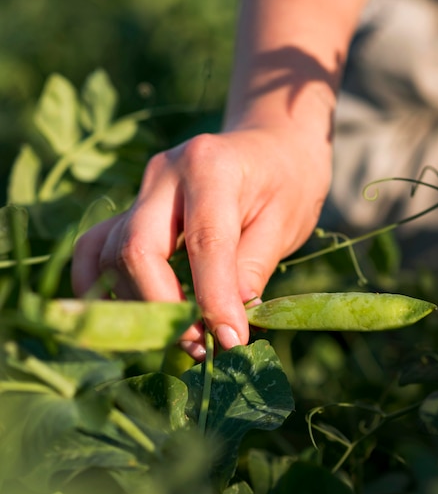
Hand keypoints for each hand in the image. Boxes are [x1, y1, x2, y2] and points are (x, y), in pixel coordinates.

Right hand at [71, 126, 331, 358]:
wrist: (269, 148)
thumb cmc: (285, 183)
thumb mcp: (284, 224)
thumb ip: (251, 269)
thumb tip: (224, 326)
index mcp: (212, 167)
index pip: (204, 242)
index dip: (213, 299)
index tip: (231, 341)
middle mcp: (164, 173)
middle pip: (137, 249)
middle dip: (164, 309)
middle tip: (201, 346)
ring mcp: (141, 189)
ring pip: (110, 255)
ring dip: (141, 307)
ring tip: (185, 337)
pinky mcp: (131, 206)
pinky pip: (96, 248)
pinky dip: (105, 286)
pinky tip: (135, 316)